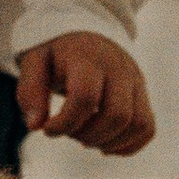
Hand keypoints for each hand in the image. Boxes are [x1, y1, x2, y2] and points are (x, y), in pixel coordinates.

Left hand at [17, 32, 154, 155]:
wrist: (84, 33)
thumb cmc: (56, 53)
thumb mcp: (34, 62)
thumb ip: (30, 92)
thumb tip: (36, 126)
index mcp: (88, 58)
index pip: (86, 98)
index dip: (65, 123)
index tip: (48, 129)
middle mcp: (119, 68)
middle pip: (118, 115)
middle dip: (89, 136)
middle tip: (69, 132)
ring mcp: (135, 81)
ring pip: (138, 124)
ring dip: (109, 143)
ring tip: (85, 138)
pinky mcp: (143, 94)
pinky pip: (148, 128)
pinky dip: (128, 145)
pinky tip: (104, 144)